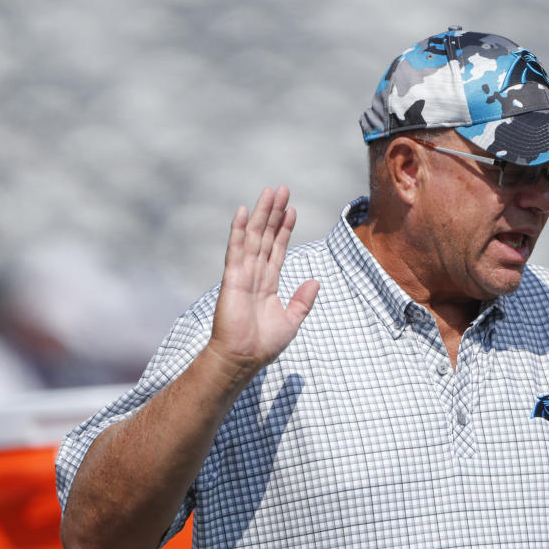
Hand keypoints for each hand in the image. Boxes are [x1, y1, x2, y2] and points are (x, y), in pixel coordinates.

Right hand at [207, 186, 318, 377]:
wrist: (243, 358)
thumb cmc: (263, 344)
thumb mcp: (292, 321)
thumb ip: (303, 301)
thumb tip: (316, 281)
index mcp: (268, 283)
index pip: (278, 249)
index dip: (285, 229)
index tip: (292, 210)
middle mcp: (255, 274)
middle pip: (266, 236)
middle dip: (274, 213)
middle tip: (281, 189)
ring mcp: (242, 274)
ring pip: (254, 237)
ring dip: (262, 214)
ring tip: (270, 192)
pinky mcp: (232, 278)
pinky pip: (236, 249)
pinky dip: (239, 230)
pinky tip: (243, 211)